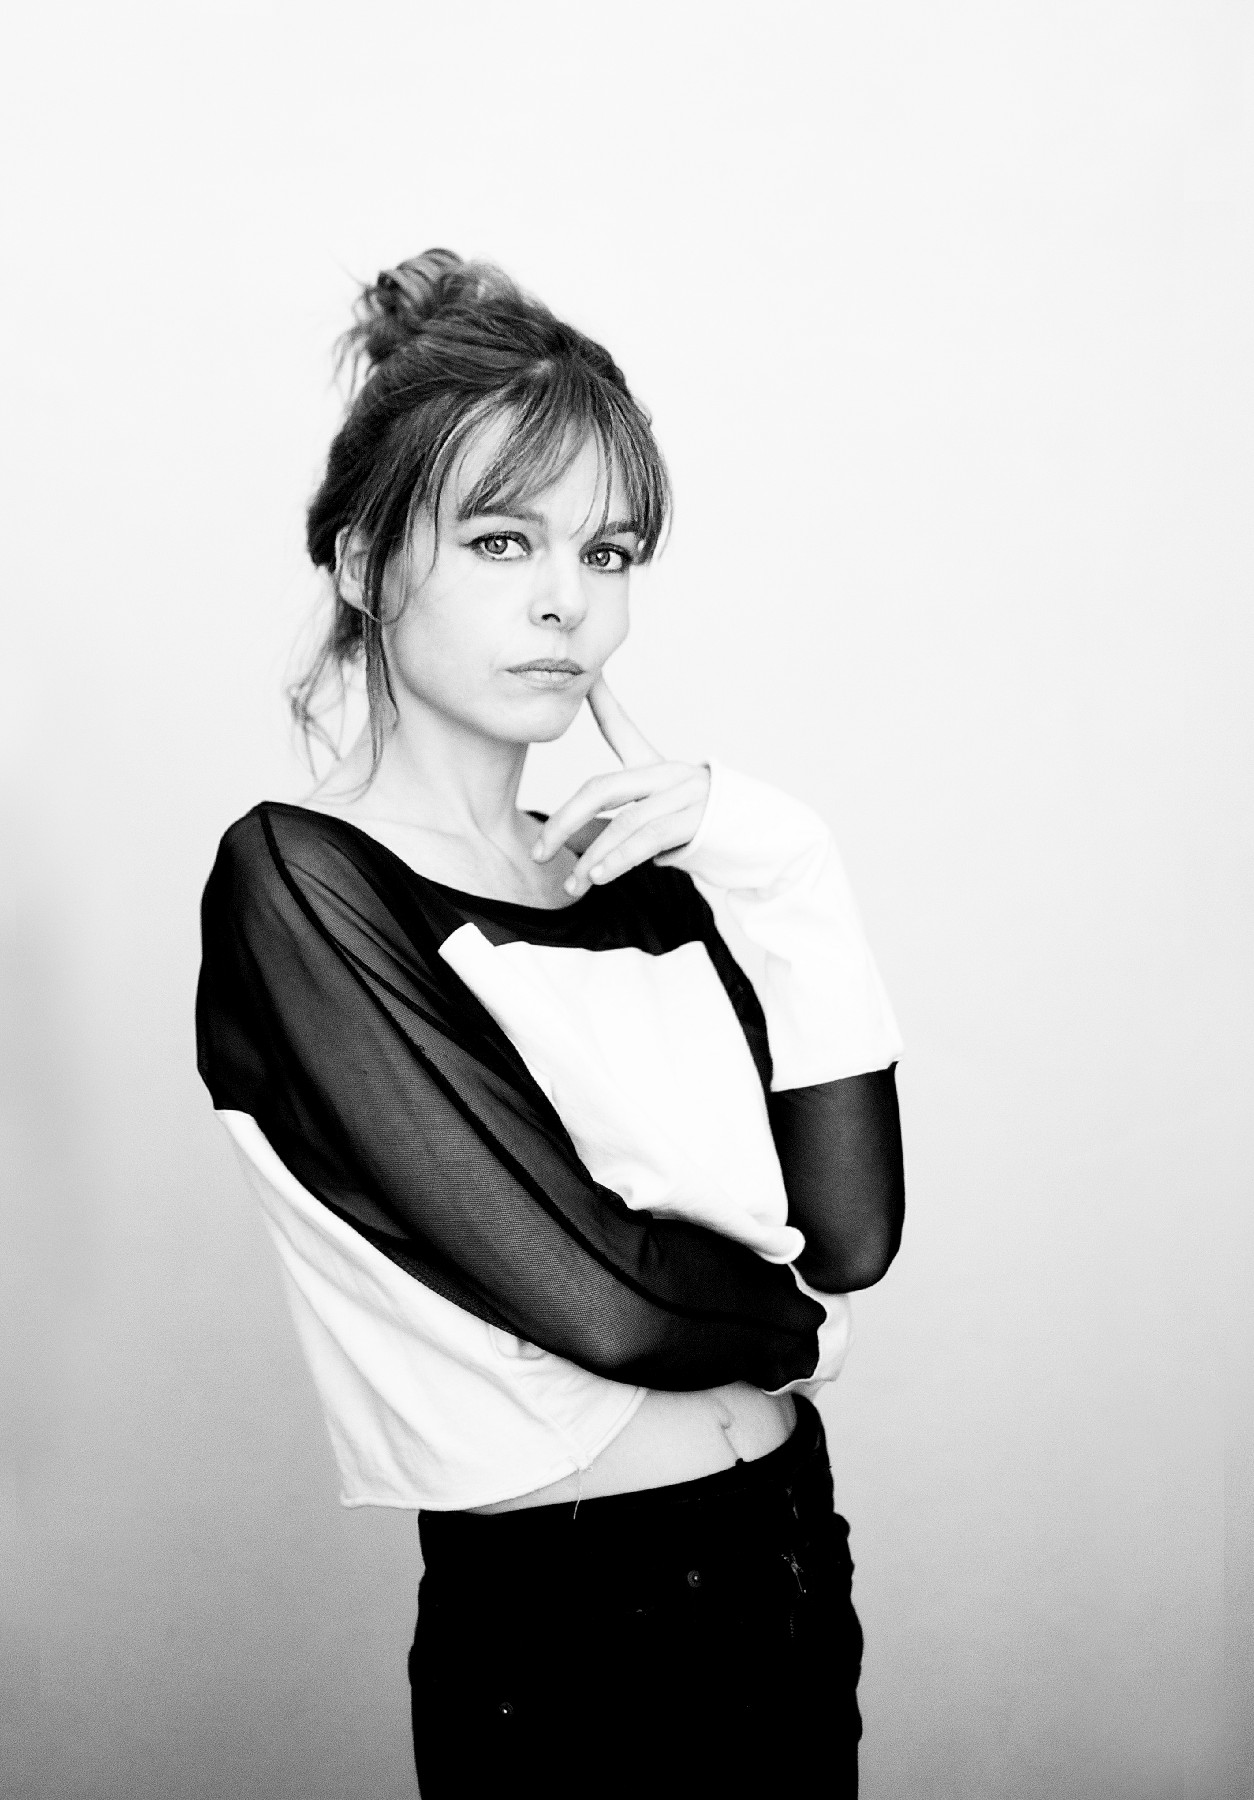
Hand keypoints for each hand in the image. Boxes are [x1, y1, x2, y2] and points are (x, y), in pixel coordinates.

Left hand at [531, 676, 709, 898]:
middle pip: (602, 788)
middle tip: (539, 851)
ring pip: (624, 823)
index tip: (584, 676)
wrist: (772, 844)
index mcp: (659, 768)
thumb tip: (574, 841)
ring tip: (572, 885)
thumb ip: (621, 825)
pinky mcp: (700, 819)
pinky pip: (648, 838)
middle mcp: (670, 773)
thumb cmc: (712, 833)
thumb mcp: (662, 823)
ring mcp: (686, 794)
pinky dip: (619, 859)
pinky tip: (600, 876)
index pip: (622, 728)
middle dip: (564, 821)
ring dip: (593, 858)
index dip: (601, 700)